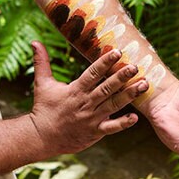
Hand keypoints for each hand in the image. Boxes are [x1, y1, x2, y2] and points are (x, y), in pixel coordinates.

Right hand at [28, 42, 145, 155]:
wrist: (41, 137)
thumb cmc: (43, 108)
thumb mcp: (41, 83)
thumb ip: (41, 62)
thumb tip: (35, 41)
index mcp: (75, 90)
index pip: (92, 73)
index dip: (105, 62)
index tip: (117, 52)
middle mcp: (86, 103)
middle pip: (106, 88)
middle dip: (122, 77)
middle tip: (136, 67)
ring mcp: (91, 118)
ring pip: (113, 105)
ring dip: (129, 95)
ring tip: (144, 85)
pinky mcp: (95, 132)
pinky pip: (111, 127)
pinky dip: (123, 123)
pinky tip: (136, 117)